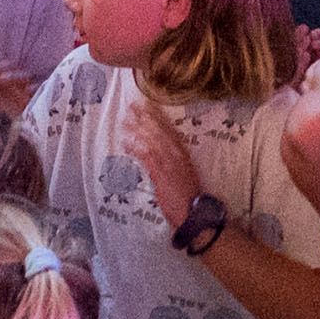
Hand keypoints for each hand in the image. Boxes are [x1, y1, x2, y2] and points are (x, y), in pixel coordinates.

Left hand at [121, 86, 206, 231]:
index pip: (170, 131)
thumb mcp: (186, 175)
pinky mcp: (160, 174)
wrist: (194, 212)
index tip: (148, 106)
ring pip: (151, 141)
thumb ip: (175, 164)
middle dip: (145, 118)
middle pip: (159, 132)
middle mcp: (176, 155)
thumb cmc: (191, 197)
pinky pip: (146, 157)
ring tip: (125, 121)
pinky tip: (125, 143)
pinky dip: (135, 149)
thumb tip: (164, 156)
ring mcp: (168, 163)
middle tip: (132, 107)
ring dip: (137, 130)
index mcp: (183, 154)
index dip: (158, 117)